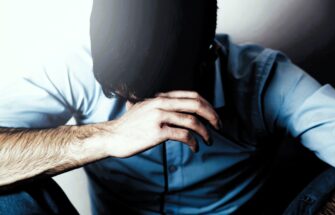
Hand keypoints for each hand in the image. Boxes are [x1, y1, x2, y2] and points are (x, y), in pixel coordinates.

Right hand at [102, 91, 221, 157]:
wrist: (112, 136)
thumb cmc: (129, 125)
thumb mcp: (143, 106)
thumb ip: (156, 102)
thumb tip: (167, 100)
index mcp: (161, 97)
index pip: (192, 95)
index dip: (207, 105)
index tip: (214, 115)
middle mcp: (161, 104)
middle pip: (196, 105)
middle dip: (212, 116)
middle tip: (219, 126)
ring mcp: (159, 117)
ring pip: (192, 121)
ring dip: (205, 132)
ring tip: (209, 141)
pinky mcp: (157, 132)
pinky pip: (183, 135)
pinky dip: (193, 142)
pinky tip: (195, 148)